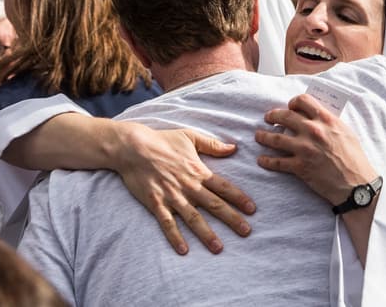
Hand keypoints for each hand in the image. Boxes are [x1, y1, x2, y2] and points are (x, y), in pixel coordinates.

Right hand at [114, 123, 256, 255]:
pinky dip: (175, 237)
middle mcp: (188, 186)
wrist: (133, 147)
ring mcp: (172, 196)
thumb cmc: (162, 140)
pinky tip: (183, 250)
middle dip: (232, 219)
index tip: (252, 209)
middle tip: (246, 232)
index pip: (223, 187)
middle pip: (214, 205)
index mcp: (198, 171)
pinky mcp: (156, 203)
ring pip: (193, 218)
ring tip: (218, 248)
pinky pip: (167, 223)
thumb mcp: (190, 137)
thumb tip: (234, 148)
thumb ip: (213, 144)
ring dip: (207, 234)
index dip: (239, 198)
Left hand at [255, 94, 377, 207]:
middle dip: (272, 116)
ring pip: (275, 138)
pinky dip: (266, 160)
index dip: (293, 102)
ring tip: (258, 136)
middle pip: (284, 116)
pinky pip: (277, 162)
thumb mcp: (346, 132)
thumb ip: (330, 122)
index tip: (289, 107)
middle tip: (268, 118)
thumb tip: (316, 116)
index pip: (303, 101)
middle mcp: (313, 131)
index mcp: (326, 120)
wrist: (356, 185)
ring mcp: (304, 149)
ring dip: (263, 136)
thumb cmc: (354, 158)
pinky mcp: (300, 167)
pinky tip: (261, 159)